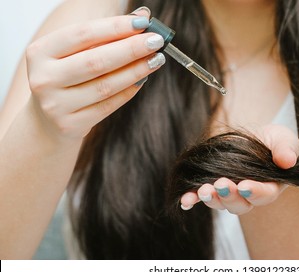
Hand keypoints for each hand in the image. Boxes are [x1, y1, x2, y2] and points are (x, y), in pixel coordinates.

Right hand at [26, 7, 163, 141]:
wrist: (47, 121)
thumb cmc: (65, 78)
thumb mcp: (74, 54)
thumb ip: (105, 35)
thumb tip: (142, 16)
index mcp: (40, 52)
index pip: (82, 34)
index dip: (115, 27)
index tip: (143, 23)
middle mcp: (44, 78)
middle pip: (96, 61)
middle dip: (131, 49)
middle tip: (157, 41)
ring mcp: (55, 105)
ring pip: (105, 86)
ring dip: (136, 71)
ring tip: (156, 59)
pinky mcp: (70, 125)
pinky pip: (108, 105)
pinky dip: (129, 91)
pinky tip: (143, 79)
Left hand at [180, 124, 298, 214]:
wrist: (257, 141)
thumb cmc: (274, 143)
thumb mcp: (284, 140)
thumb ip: (287, 150)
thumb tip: (287, 161)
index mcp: (269, 187)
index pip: (264, 194)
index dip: (254, 192)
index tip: (244, 186)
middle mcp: (248, 195)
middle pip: (239, 204)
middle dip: (229, 196)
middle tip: (221, 185)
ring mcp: (230, 192)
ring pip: (220, 202)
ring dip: (211, 199)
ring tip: (203, 190)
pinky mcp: (213, 186)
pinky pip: (202, 196)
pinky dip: (193, 199)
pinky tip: (185, 200)